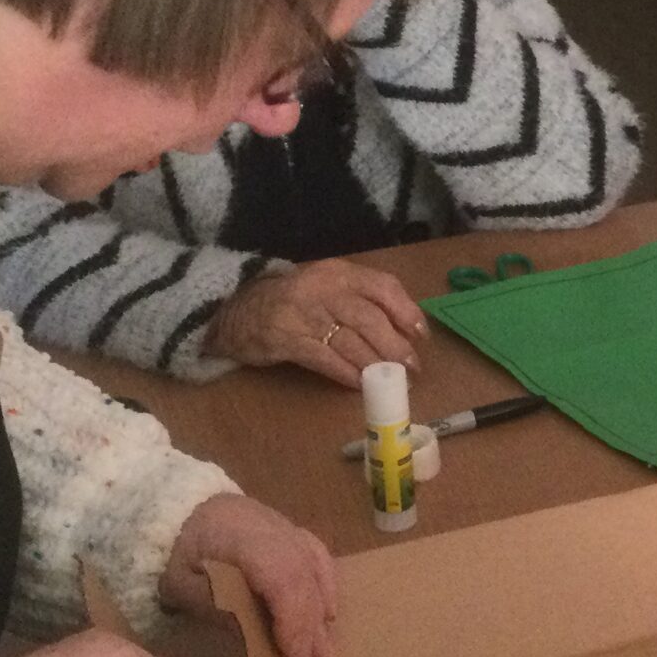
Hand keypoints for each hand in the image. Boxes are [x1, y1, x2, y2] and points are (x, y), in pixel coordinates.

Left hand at [160, 492, 339, 656]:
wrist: (173, 506)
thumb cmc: (171, 550)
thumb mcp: (179, 585)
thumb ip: (217, 609)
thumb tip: (254, 644)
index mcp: (243, 537)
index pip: (282, 581)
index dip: (293, 624)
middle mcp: (274, 529)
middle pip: (304, 580)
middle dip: (310, 629)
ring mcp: (285, 526)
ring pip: (316, 569)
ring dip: (323, 612)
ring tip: (327, 650)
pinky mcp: (288, 530)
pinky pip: (317, 556)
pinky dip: (327, 585)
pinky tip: (329, 612)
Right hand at [208, 258, 426, 387]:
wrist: (235, 310)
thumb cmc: (293, 301)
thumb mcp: (326, 287)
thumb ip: (359, 299)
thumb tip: (402, 328)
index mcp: (338, 272)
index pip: (383, 286)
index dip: (407, 312)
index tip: (420, 335)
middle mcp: (323, 288)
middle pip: (371, 319)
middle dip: (395, 347)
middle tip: (411, 368)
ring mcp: (304, 313)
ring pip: (351, 342)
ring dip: (376, 365)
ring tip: (391, 381)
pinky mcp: (287, 338)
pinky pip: (326, 359)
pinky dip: (346, 374)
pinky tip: (360, 384)